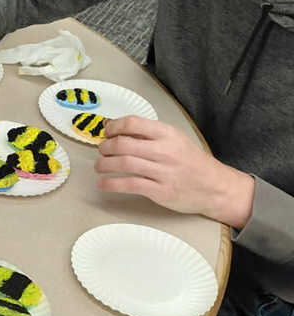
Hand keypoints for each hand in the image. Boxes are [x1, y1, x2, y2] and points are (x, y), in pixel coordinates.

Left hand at [95, 115, 254, 227]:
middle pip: (123, 144)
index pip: (132, 123)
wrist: (216, 187)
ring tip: (99, 166)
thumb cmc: (191, 161)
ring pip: (124, 163)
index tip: (107, 133)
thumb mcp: (173, 139)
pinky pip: (130, 185)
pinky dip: (111, 184)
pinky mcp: (161, 192)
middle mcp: (165, 151)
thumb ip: (146, 133)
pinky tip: (103, 183)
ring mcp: (163, 172)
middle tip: (101, 150)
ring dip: (104, 164)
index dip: (113, 127)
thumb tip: (111, 125)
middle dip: (105, 147)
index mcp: (167, 134)